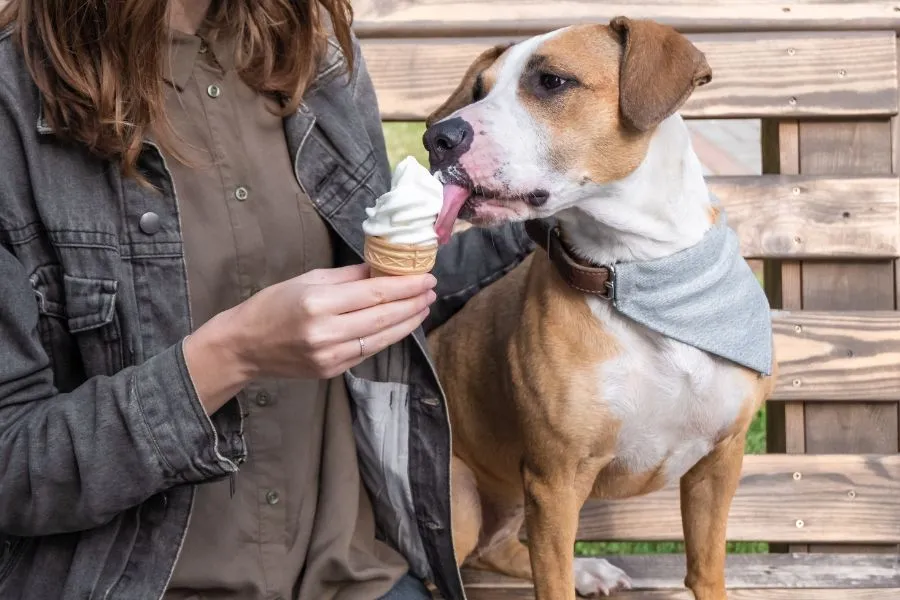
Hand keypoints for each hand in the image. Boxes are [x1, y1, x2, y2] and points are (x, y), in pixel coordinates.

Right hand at [184, 264, 436, 413]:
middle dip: (412, 304)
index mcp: (318, 304)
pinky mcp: (332, 372)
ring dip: (407, 323)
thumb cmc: (271, 306)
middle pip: (383, 318)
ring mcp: (330, 356)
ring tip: (423, 307)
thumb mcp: (306, 280)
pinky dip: (387, 337)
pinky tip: (400, 325)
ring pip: (381, 339)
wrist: (244, 347)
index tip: (426, 277)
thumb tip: (382, 268)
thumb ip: (347, 277)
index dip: (406, 286)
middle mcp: (326, 333)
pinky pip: (368, 352)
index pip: (375, 294)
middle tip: (432, 291)